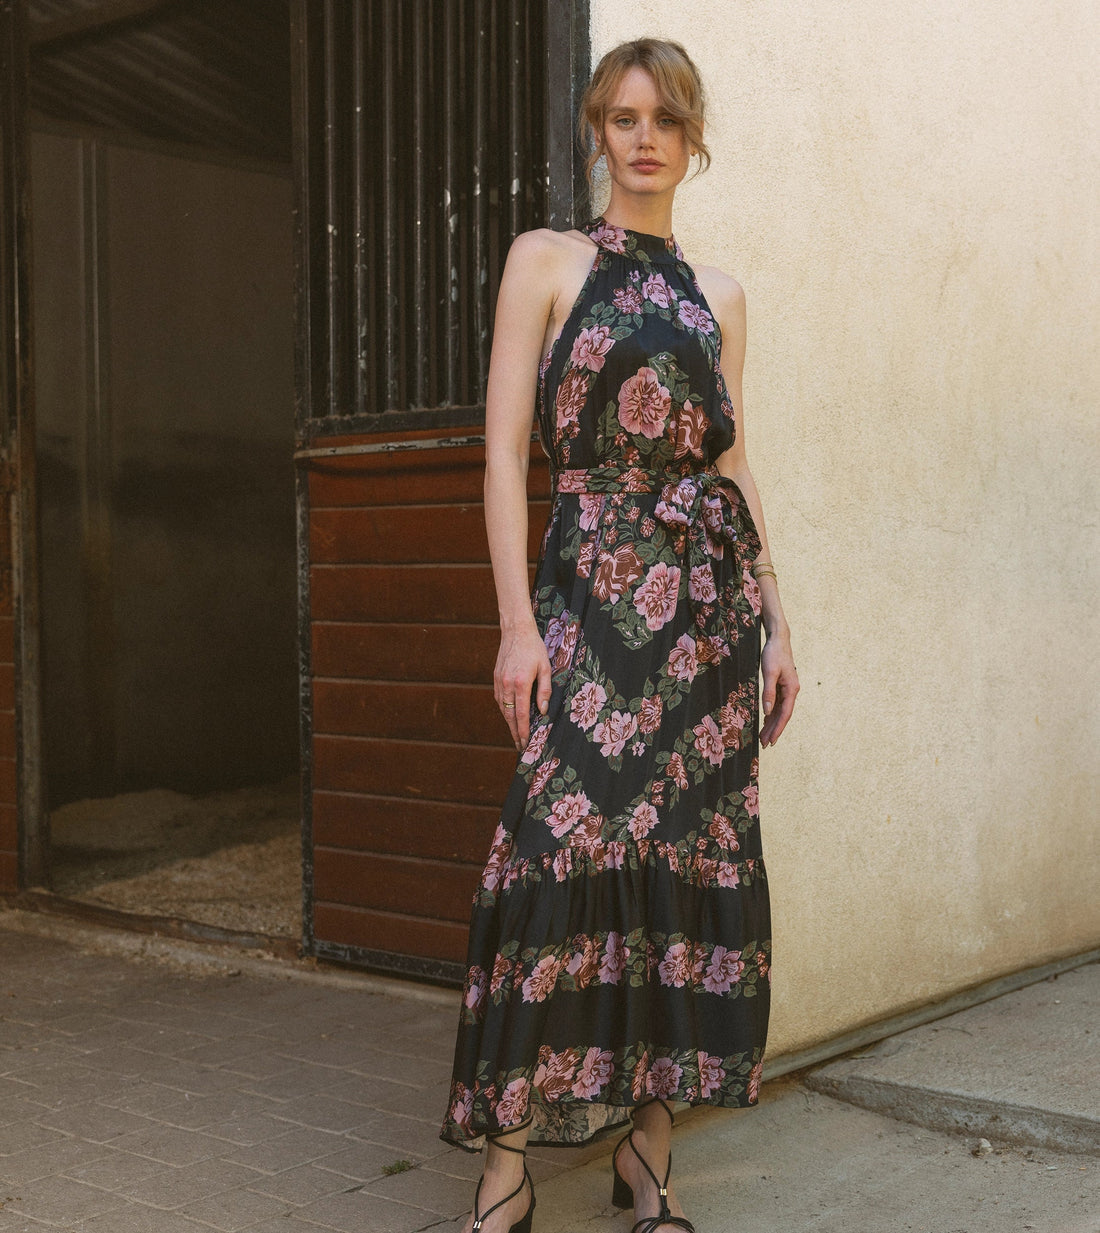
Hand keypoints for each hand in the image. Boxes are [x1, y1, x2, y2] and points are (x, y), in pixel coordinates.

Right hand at [495, 621, 551, 751]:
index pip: (521, 713)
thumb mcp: (546, 668)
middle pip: (509, 715)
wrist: (516, 631)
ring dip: (509, 723)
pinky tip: (510, 716)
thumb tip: (543, 711)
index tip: (526, 742)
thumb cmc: (534, 648)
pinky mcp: (496, 678)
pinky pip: (499, 699)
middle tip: (520, 746)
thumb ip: (545, 691)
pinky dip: (504, 710)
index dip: (523, 730)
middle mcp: (507, 684)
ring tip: (516, 735)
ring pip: (502, 708)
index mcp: (521, 683)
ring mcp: (499, 681)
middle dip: (515, 732)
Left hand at [760, 631, 797, 746]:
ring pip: (779, 711)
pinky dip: (771, 714)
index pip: (784, 714)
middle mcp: (791, 691)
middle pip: (782, 715)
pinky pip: (777, 704)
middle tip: (765, 745)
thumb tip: (766, 711)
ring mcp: (787, 689)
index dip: (777, 729)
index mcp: (791, 689)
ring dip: (772, 724)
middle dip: (774, 730)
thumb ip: (768, 692)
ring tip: (764, 737)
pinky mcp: (781, 685)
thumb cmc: (773, 653)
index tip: (771, 741)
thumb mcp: (769, 672)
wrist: (778, 639)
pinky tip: (765, 720)